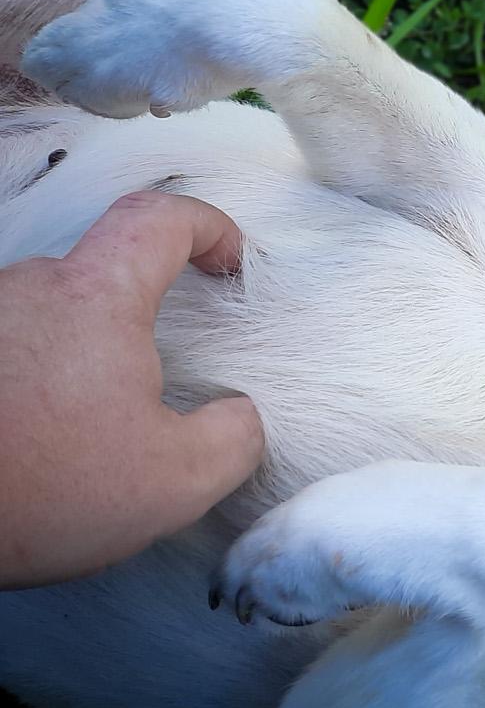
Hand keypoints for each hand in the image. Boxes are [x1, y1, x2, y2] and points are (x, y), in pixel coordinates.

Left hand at [1, 191, 264, 587]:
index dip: (206, 226)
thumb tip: (239, 416)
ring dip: (75, 357)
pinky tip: (32, 437)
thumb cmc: (40, 488)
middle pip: (99, 274)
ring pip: (48, 314)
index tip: (228, 262)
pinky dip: (29, 380)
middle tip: (151, 388)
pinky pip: (9, 347)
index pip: (159, 219)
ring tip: (80, 429)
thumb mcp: (178, 479)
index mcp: (96, 298)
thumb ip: (235, 435)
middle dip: (136, 319)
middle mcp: (28, 290)